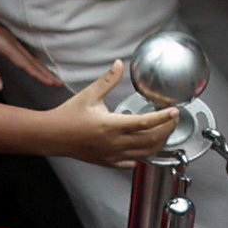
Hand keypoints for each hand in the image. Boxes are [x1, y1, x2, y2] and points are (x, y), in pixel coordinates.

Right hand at [35, 68, 183, 170]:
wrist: (52, 136)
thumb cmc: (68, 115)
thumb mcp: (90, 94)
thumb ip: (108, 80)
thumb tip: (119, 64)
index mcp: (111, 125)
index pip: (145, 123)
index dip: (163, 118)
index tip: (174, 111)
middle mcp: (115, 143)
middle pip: (151, 140)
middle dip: (167, 129)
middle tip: (174, 119)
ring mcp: (113, 155)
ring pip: (145, 154)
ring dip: (160, 143)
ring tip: (165, 131)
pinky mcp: (109, 162)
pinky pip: (133, 163)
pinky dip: (144, 156)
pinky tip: (147, 147)